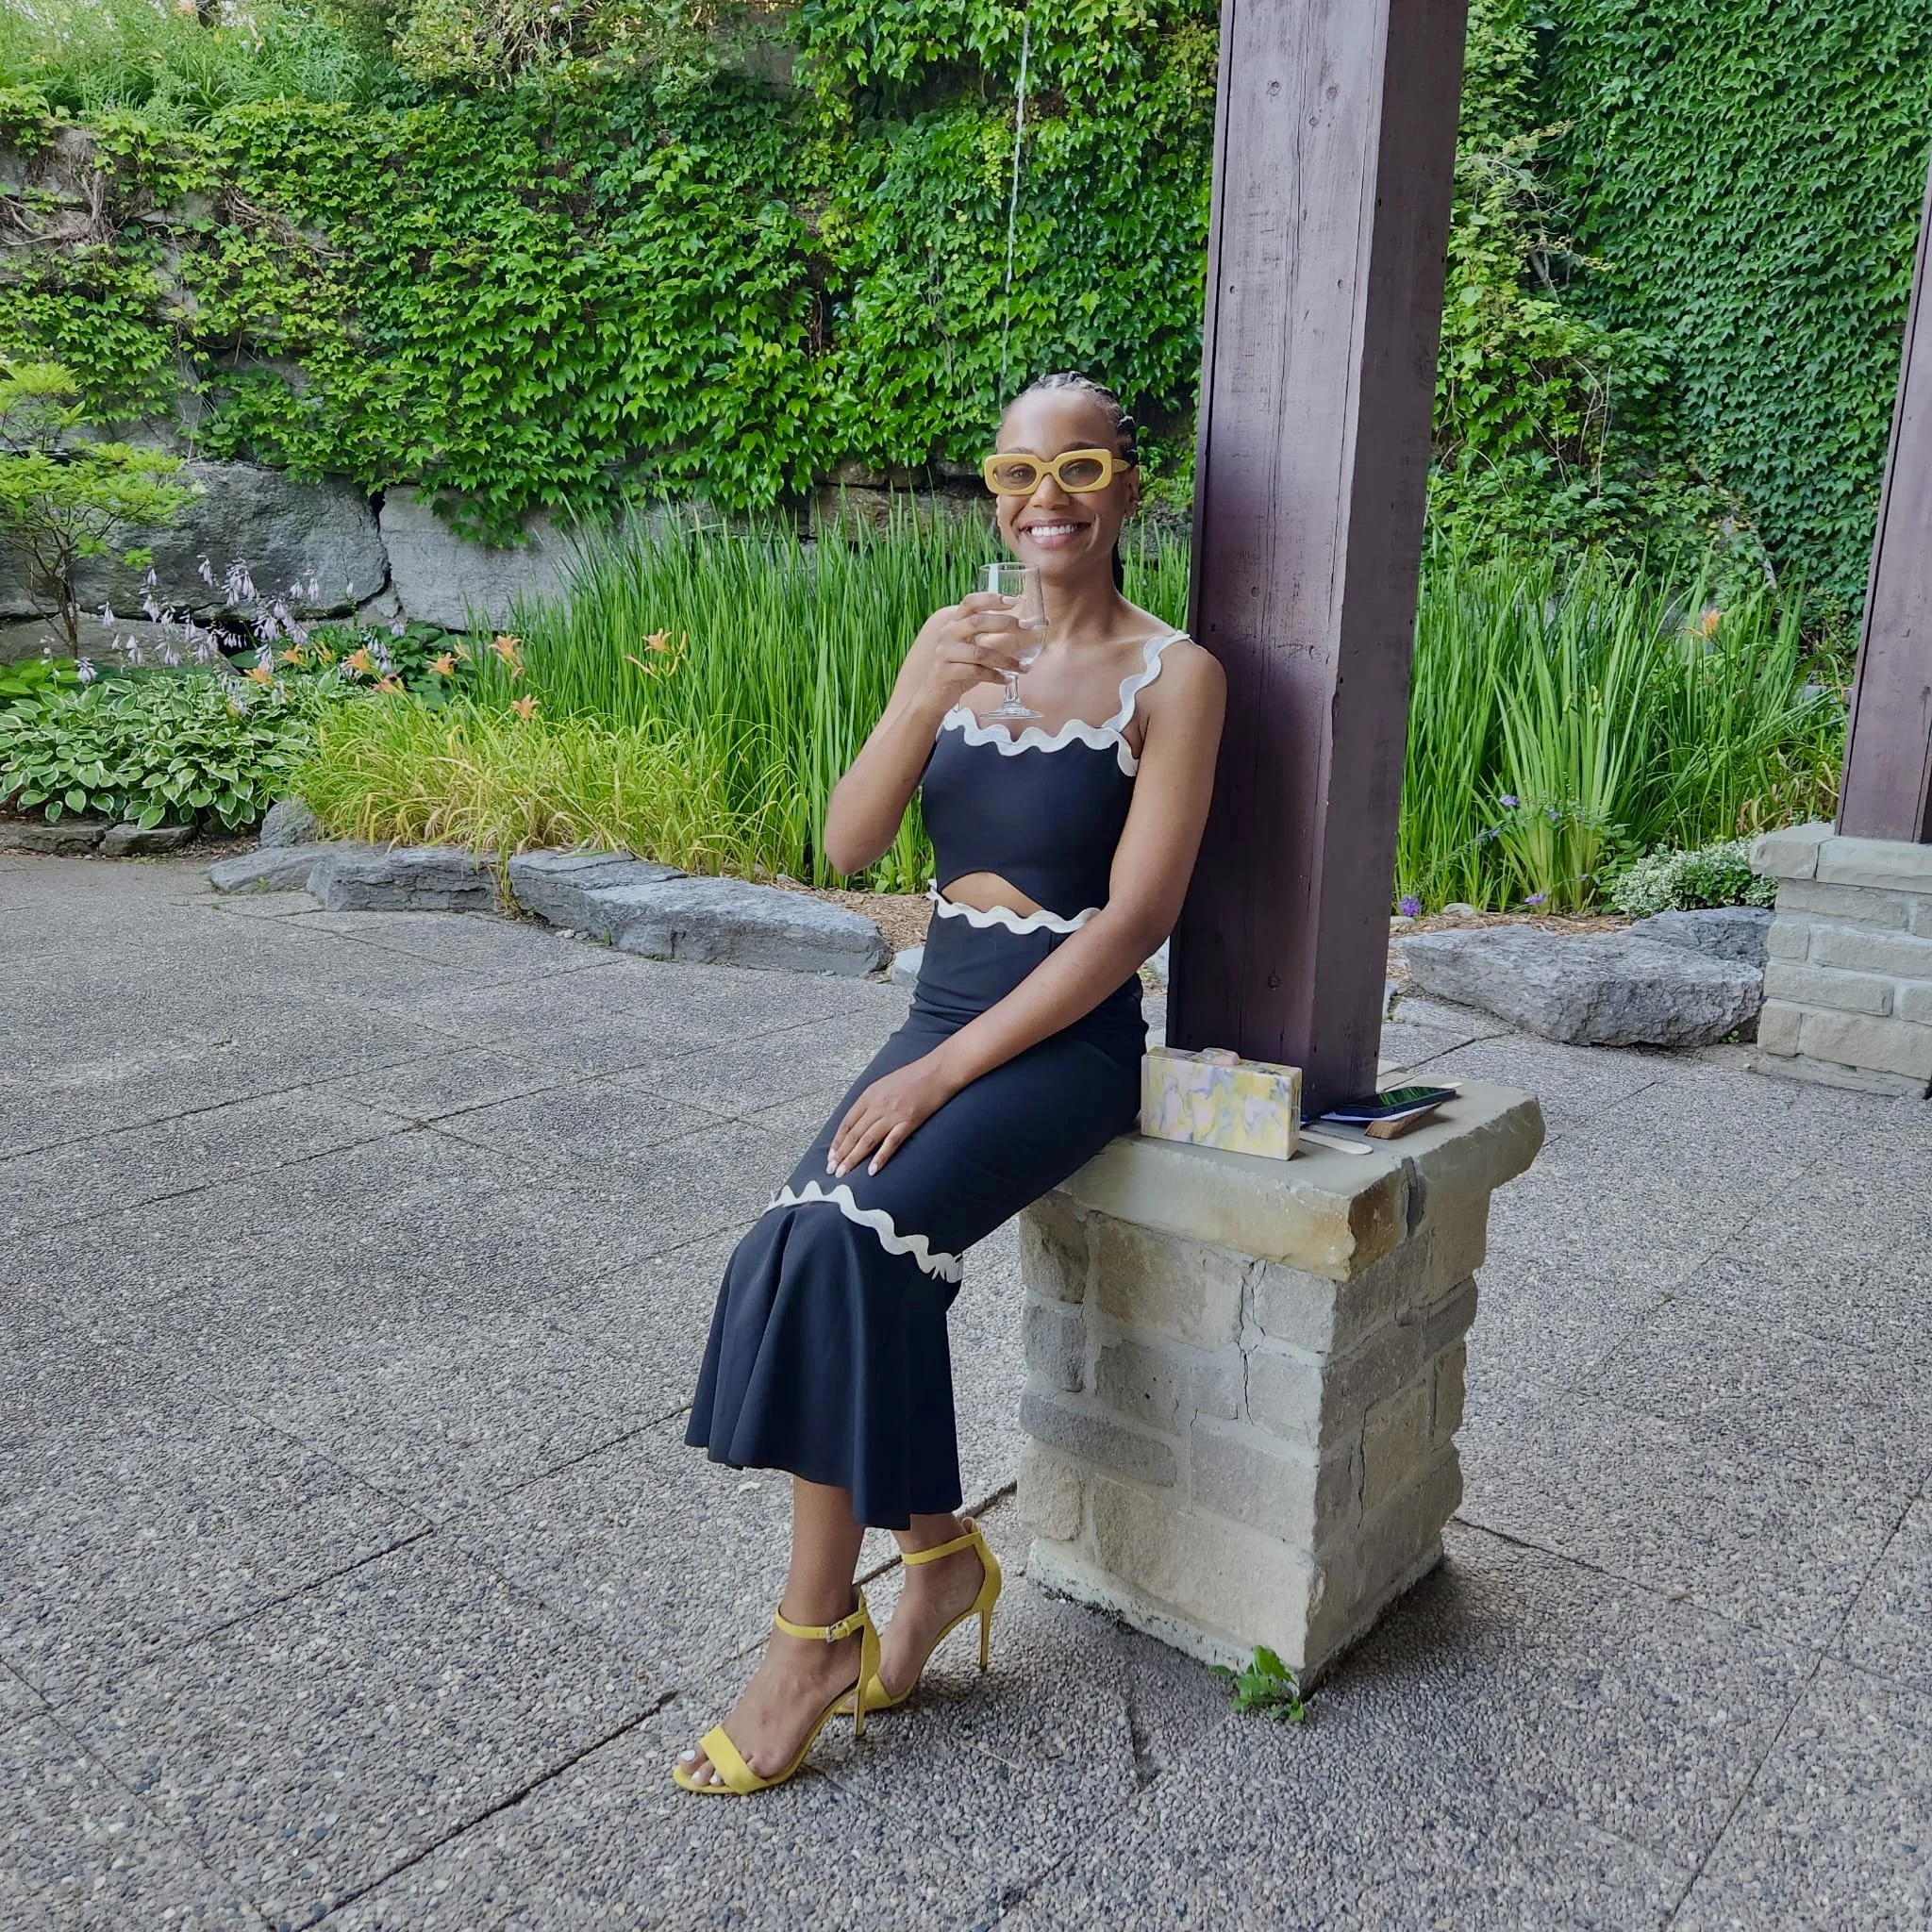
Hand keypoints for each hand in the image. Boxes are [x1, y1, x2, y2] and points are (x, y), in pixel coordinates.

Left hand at [827, 1051, 959, 1178]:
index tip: (831, 1156)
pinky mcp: (909, 1122)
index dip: (837, 1141)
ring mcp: (893, 1114)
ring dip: (853, 1158)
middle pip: (854, 1134)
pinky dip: (880, 1157)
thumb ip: (872, 1101)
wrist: (938, 1070)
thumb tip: (860, 1121)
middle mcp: (877, 1105)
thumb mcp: (885, 1083)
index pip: (847, 1122)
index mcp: (869, 1094)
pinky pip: (891, 1142)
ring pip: (867, 1140)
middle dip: (841, 1154)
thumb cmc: (914, 1076)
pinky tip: (872, 1170)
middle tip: (832, 1171)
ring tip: (843, 1173)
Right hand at [917, 592, 1027, 710]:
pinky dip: (995, 676)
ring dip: (1006, 660)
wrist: (936, 695)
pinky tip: (1007, 680)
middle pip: (977, 622)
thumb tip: (1033, 628)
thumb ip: (999, 639)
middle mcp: (948, 634)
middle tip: (1027, 628)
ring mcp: (944, 653)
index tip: (1014, 601)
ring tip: (1023, 668)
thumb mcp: (978, 649)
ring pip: (980, 653)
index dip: (991, 599)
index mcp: (956, 623)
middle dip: (1005, 623)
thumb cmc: (962, 669)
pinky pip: (975, 673)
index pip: (971, 603)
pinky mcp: (945, 673)